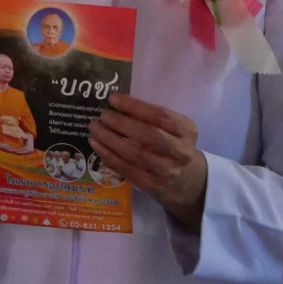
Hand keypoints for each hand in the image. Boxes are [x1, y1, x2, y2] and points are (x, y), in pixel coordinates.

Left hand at [91, 94, 208, 229]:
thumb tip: (119, 104)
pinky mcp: (151, 184)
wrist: (182, 178)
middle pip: (148, 135)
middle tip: (103, 115)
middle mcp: (181, 152)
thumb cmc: (171, 143)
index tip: (114, 99)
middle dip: (122, 123)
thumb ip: (151, 116)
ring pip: (134, 154)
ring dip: (110, 139)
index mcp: (187, 131)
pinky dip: (109, 155)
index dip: (135, 106)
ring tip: (95, 128)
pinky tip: (97, 144)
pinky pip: (126, 168)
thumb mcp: (171, 127)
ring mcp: (167, 171)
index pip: (160, 116)